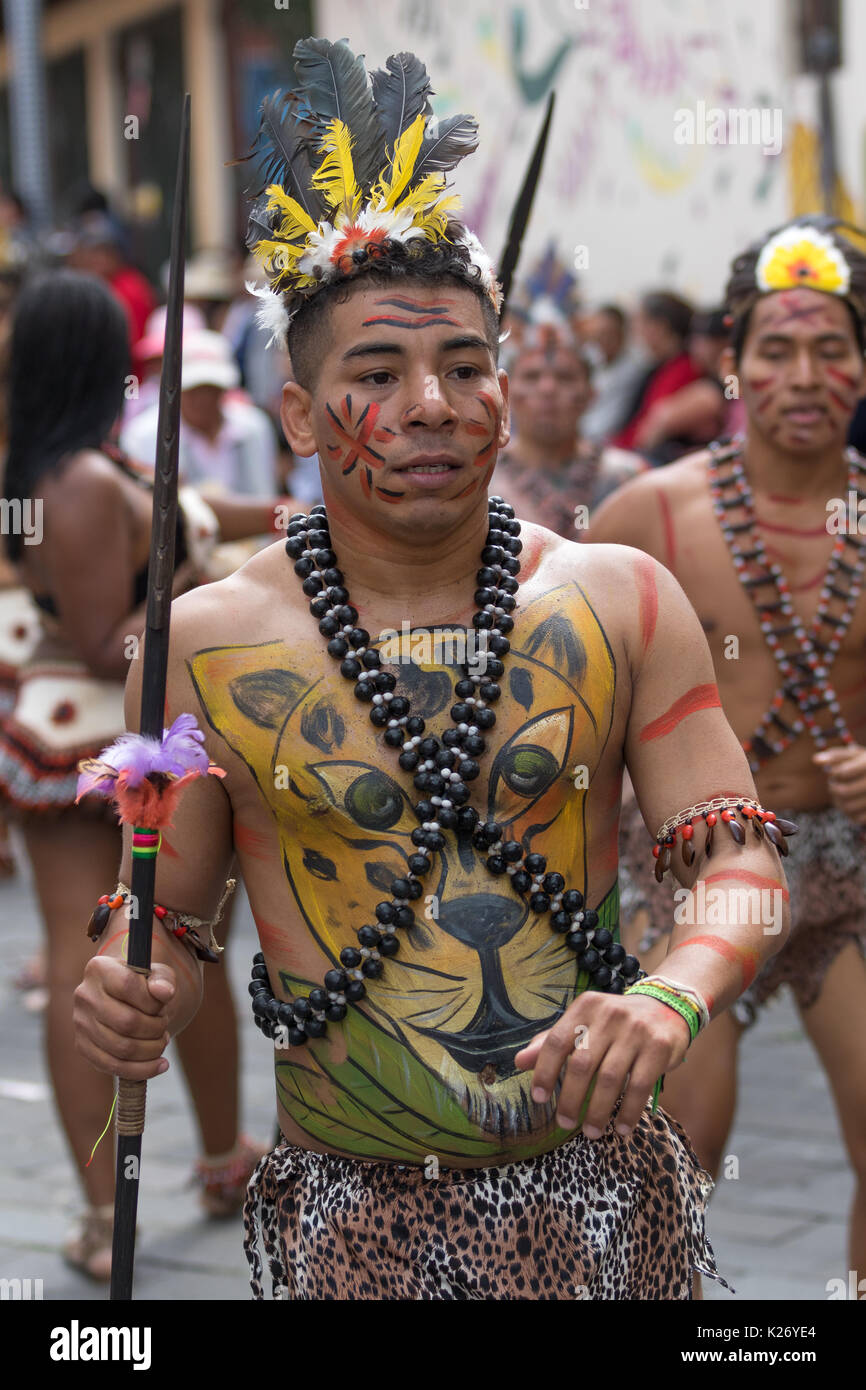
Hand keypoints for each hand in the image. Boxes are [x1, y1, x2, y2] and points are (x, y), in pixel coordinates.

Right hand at [73, 956, 175, 1079]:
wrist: (125, 998)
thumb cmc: (144, 984)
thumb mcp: (157, 974)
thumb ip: (163, 979)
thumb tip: (165, 992)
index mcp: (99, 969)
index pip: (127, 986)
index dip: (152, 1000)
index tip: (164, 1003)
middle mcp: (84, 995)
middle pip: (126, 1022)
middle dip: (155, 1028)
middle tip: (164, 1026)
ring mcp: (80, 1023)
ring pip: (121, 1048)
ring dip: (151, 1050)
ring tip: (162, 1042)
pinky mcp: (82, 1046)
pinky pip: (112, 1066)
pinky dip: (141, 1070)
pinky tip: (160, 1065)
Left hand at [514, 991, 690, 1137]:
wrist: (667, 1007)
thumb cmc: (615, 1022)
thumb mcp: (584, 1022)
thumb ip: (552, 1041)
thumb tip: (519, 1062)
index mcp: (585, 1007)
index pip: (557, 1041)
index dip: (544, 1071)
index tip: (539, 1098)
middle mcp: (609, 1015)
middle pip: (581, 1064)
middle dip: (570, 1099)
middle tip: (565, 1123)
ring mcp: (636, 1031)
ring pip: (609, 1079)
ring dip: (598, 1112)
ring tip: (592, 1132)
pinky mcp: (659, 1047)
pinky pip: (639, 1087)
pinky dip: (629, 1112)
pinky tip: (622, 1128)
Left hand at [813, 745, 865, 823]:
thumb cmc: (863, 764)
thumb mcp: (853, 756)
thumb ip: (835, 756)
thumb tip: (815, 760)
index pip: (842, 772)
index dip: (833, 773)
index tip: (833, 771)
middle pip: (843, 792)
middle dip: (833, 788)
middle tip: (832, 785)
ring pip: (848, 807)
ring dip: (838, 802)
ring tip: (838, 795)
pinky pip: (856, 818)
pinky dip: (849, 813)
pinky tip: (848, 803)